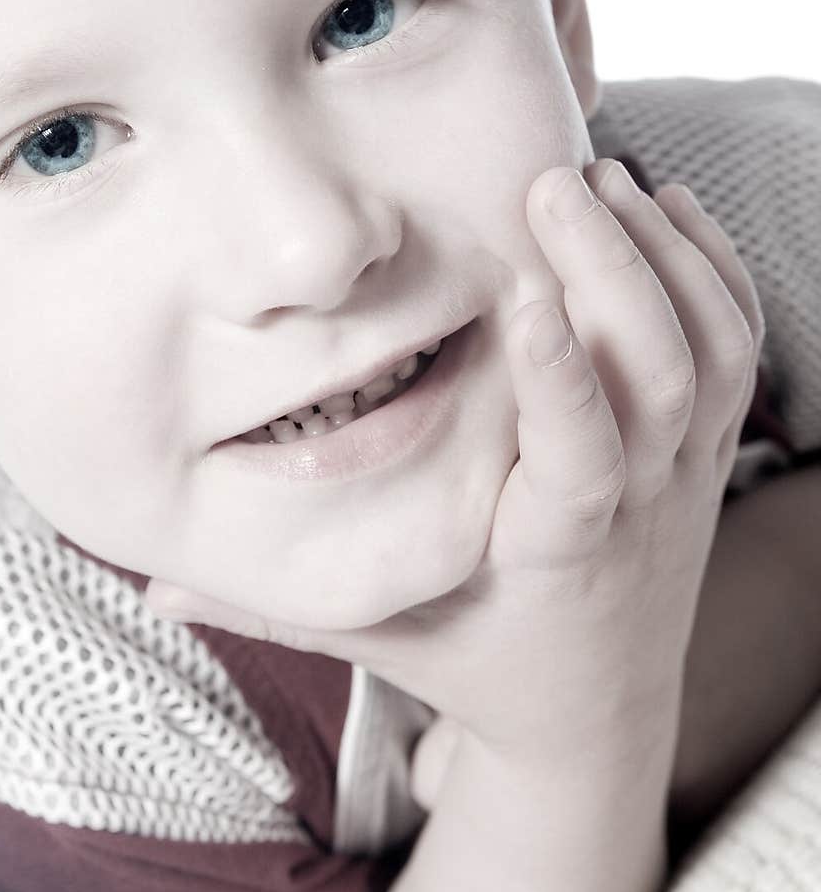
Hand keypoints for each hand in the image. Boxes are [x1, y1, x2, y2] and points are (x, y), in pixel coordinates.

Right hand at [145, 160, 763, 763]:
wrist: (595, 714)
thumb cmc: (479, 663)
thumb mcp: (380, 636)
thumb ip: (273, 605)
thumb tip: (153, 584)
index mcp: (555, 554)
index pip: (580, 463)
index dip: (562, 379)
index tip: (521, 296)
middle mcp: (637, 509)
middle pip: (660, 380)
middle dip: (615, 272)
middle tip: (555, 185)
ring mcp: (686, 476)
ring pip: (710, 354)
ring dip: (666, 257)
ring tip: (602, 178)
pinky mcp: (706, 451)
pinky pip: (739, 351)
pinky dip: (713, 269)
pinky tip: (667, 207)